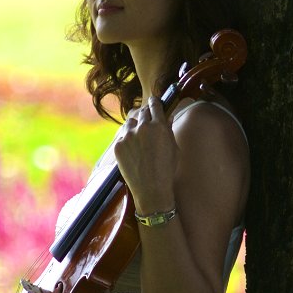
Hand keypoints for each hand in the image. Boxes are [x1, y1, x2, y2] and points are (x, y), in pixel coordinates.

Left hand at [114, 97, 178, 213]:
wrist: (151, 189)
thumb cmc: (166, 170)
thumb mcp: (174, 148)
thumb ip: (169, 130)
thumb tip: (168, 117)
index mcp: (159, 126)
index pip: (154, 105)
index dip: (154, 103)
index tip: (153, 103)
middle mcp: (142, 128)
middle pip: (142, 112)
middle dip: (145, 115)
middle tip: (147, 123)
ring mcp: (128, 136)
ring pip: (130, 122)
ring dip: (134, 126)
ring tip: (139, 138)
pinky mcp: (118, 146)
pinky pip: (122, 136)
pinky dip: (126, 140)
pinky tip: (132, 150)